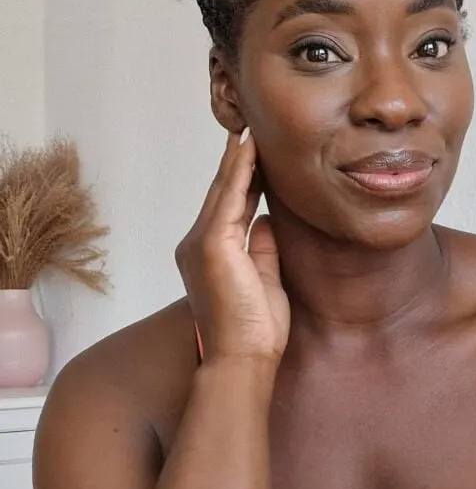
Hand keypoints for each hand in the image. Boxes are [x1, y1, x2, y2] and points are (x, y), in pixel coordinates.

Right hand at [175, 131, 290, 364]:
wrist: (241, 359)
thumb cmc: (253, 332)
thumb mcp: (264, 281)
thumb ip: (262, 249)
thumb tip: (265, 220)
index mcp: (210, 255)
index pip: (230, 208)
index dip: (243, 181)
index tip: (257, 156)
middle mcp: (198, 245)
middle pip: (223, 194)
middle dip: (237, 163)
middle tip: (251, 130)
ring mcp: (201, 243)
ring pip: (224, 191)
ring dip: (238, 159)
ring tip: (251, 129)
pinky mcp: (212, 244)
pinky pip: (229, 198)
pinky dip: (239, 171)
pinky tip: (248, 149)